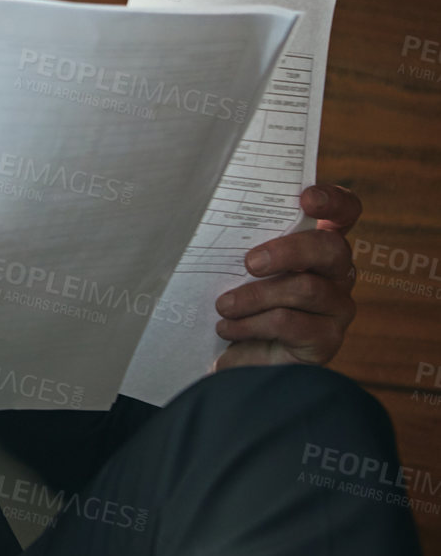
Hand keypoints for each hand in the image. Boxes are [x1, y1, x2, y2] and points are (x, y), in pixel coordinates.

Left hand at [213, 184, 359, 369]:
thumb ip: (243, 245)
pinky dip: (251, 324)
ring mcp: (337, 306)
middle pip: (331, 248)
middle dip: (289, 251)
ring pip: (306, 288)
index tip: (307, 199)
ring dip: (255, 295)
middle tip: (250, 262)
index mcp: (318, 244)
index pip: (345, 212)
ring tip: (223, 305)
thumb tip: (210, 220)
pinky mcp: (327, 339)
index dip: (334, 201)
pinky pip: (289, 323)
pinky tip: (227, 327)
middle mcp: (336, 272)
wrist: (241, 357)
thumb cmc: (241, 300)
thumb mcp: (239, 268)